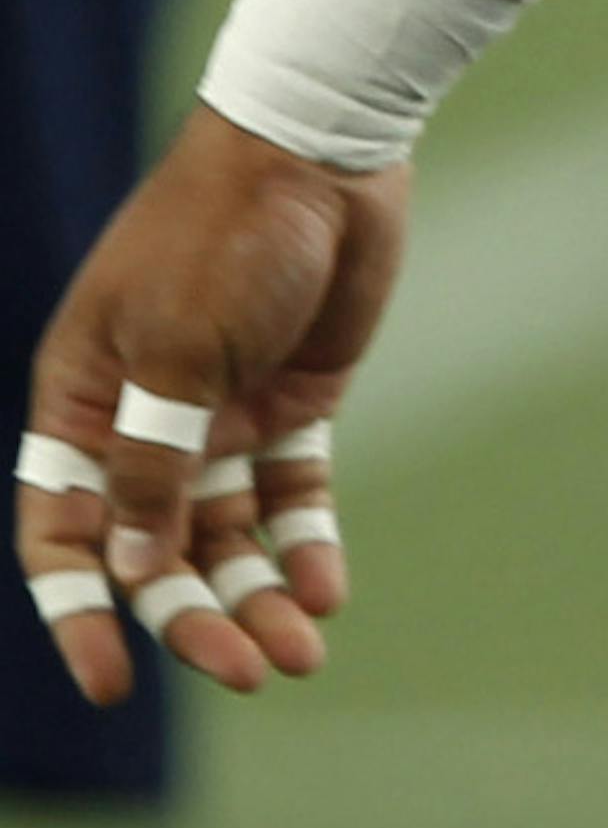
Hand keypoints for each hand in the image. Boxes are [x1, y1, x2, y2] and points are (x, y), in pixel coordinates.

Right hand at [13, 101, 409, 703]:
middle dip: (192, 616)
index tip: (111, 680)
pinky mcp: (294, 399)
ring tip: (303, 651)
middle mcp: (146, 418)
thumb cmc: (221, 234)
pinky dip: (305, 542)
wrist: (320, 146)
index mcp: (84, 397)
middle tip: (249, 671)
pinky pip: (291, 494)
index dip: (78, 607)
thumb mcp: (174, 353)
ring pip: (228, 534)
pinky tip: (327, 589)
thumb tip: (130, 567)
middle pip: (154, 549)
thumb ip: (152, 462)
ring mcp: (222, 412)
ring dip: (257, 595)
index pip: (61, 528)